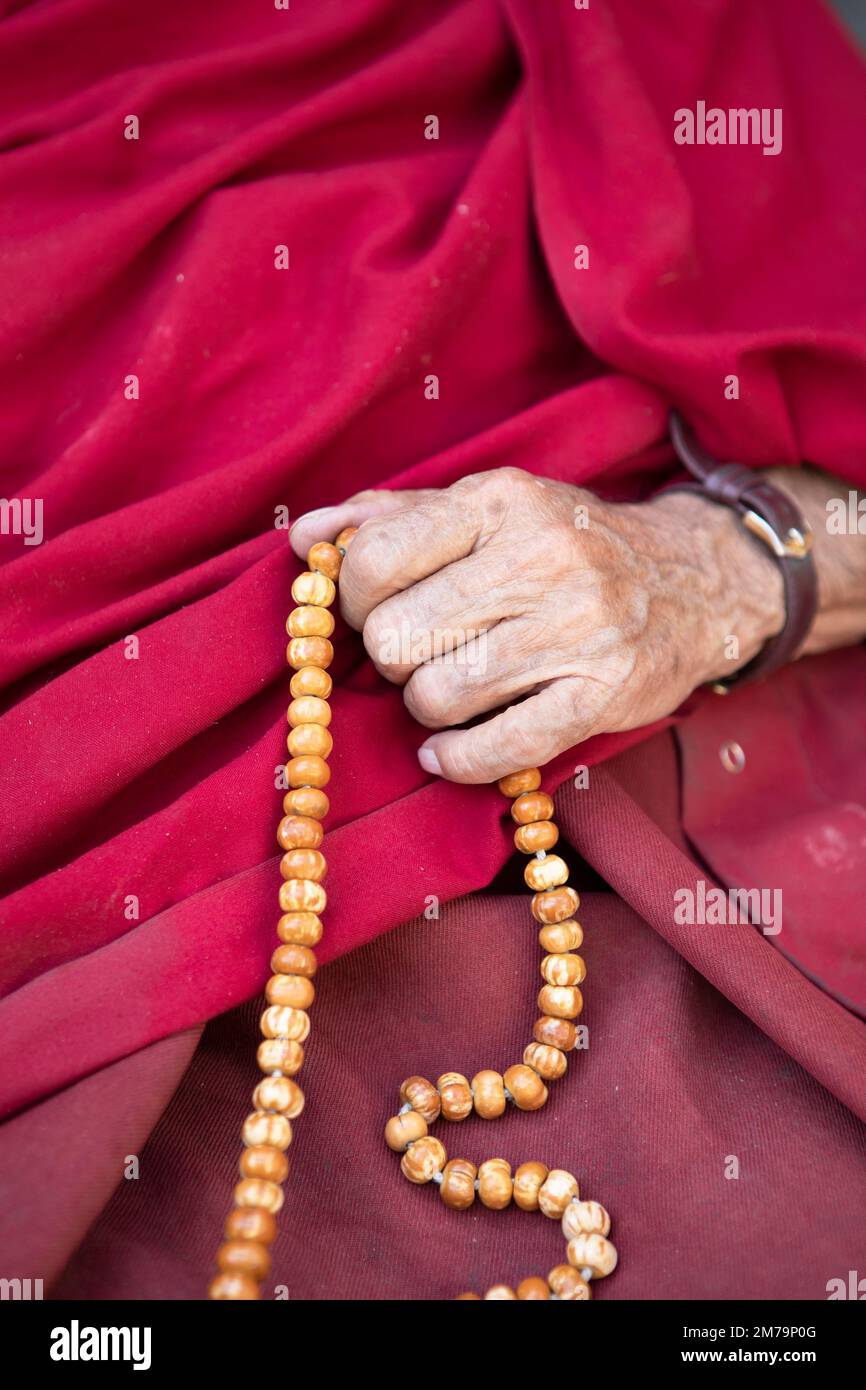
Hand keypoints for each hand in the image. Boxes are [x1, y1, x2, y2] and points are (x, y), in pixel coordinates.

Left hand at [290, 468, 784, 782]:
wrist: (697, 580)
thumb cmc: (568, 545)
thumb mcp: (489, 508)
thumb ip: (393, 517)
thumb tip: (304, 537)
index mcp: (500, 501)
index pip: (374, 558)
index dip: (352, 597)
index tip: (372, 609)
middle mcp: (541, 558)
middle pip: (396, 638)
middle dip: (391, 656)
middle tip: (418, 652)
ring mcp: (578, 629)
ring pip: (436, 696)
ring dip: (427, 705)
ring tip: (451, 688)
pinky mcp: (602, 695)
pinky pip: (496, 749)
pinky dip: (457, 759)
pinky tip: (450, 748)